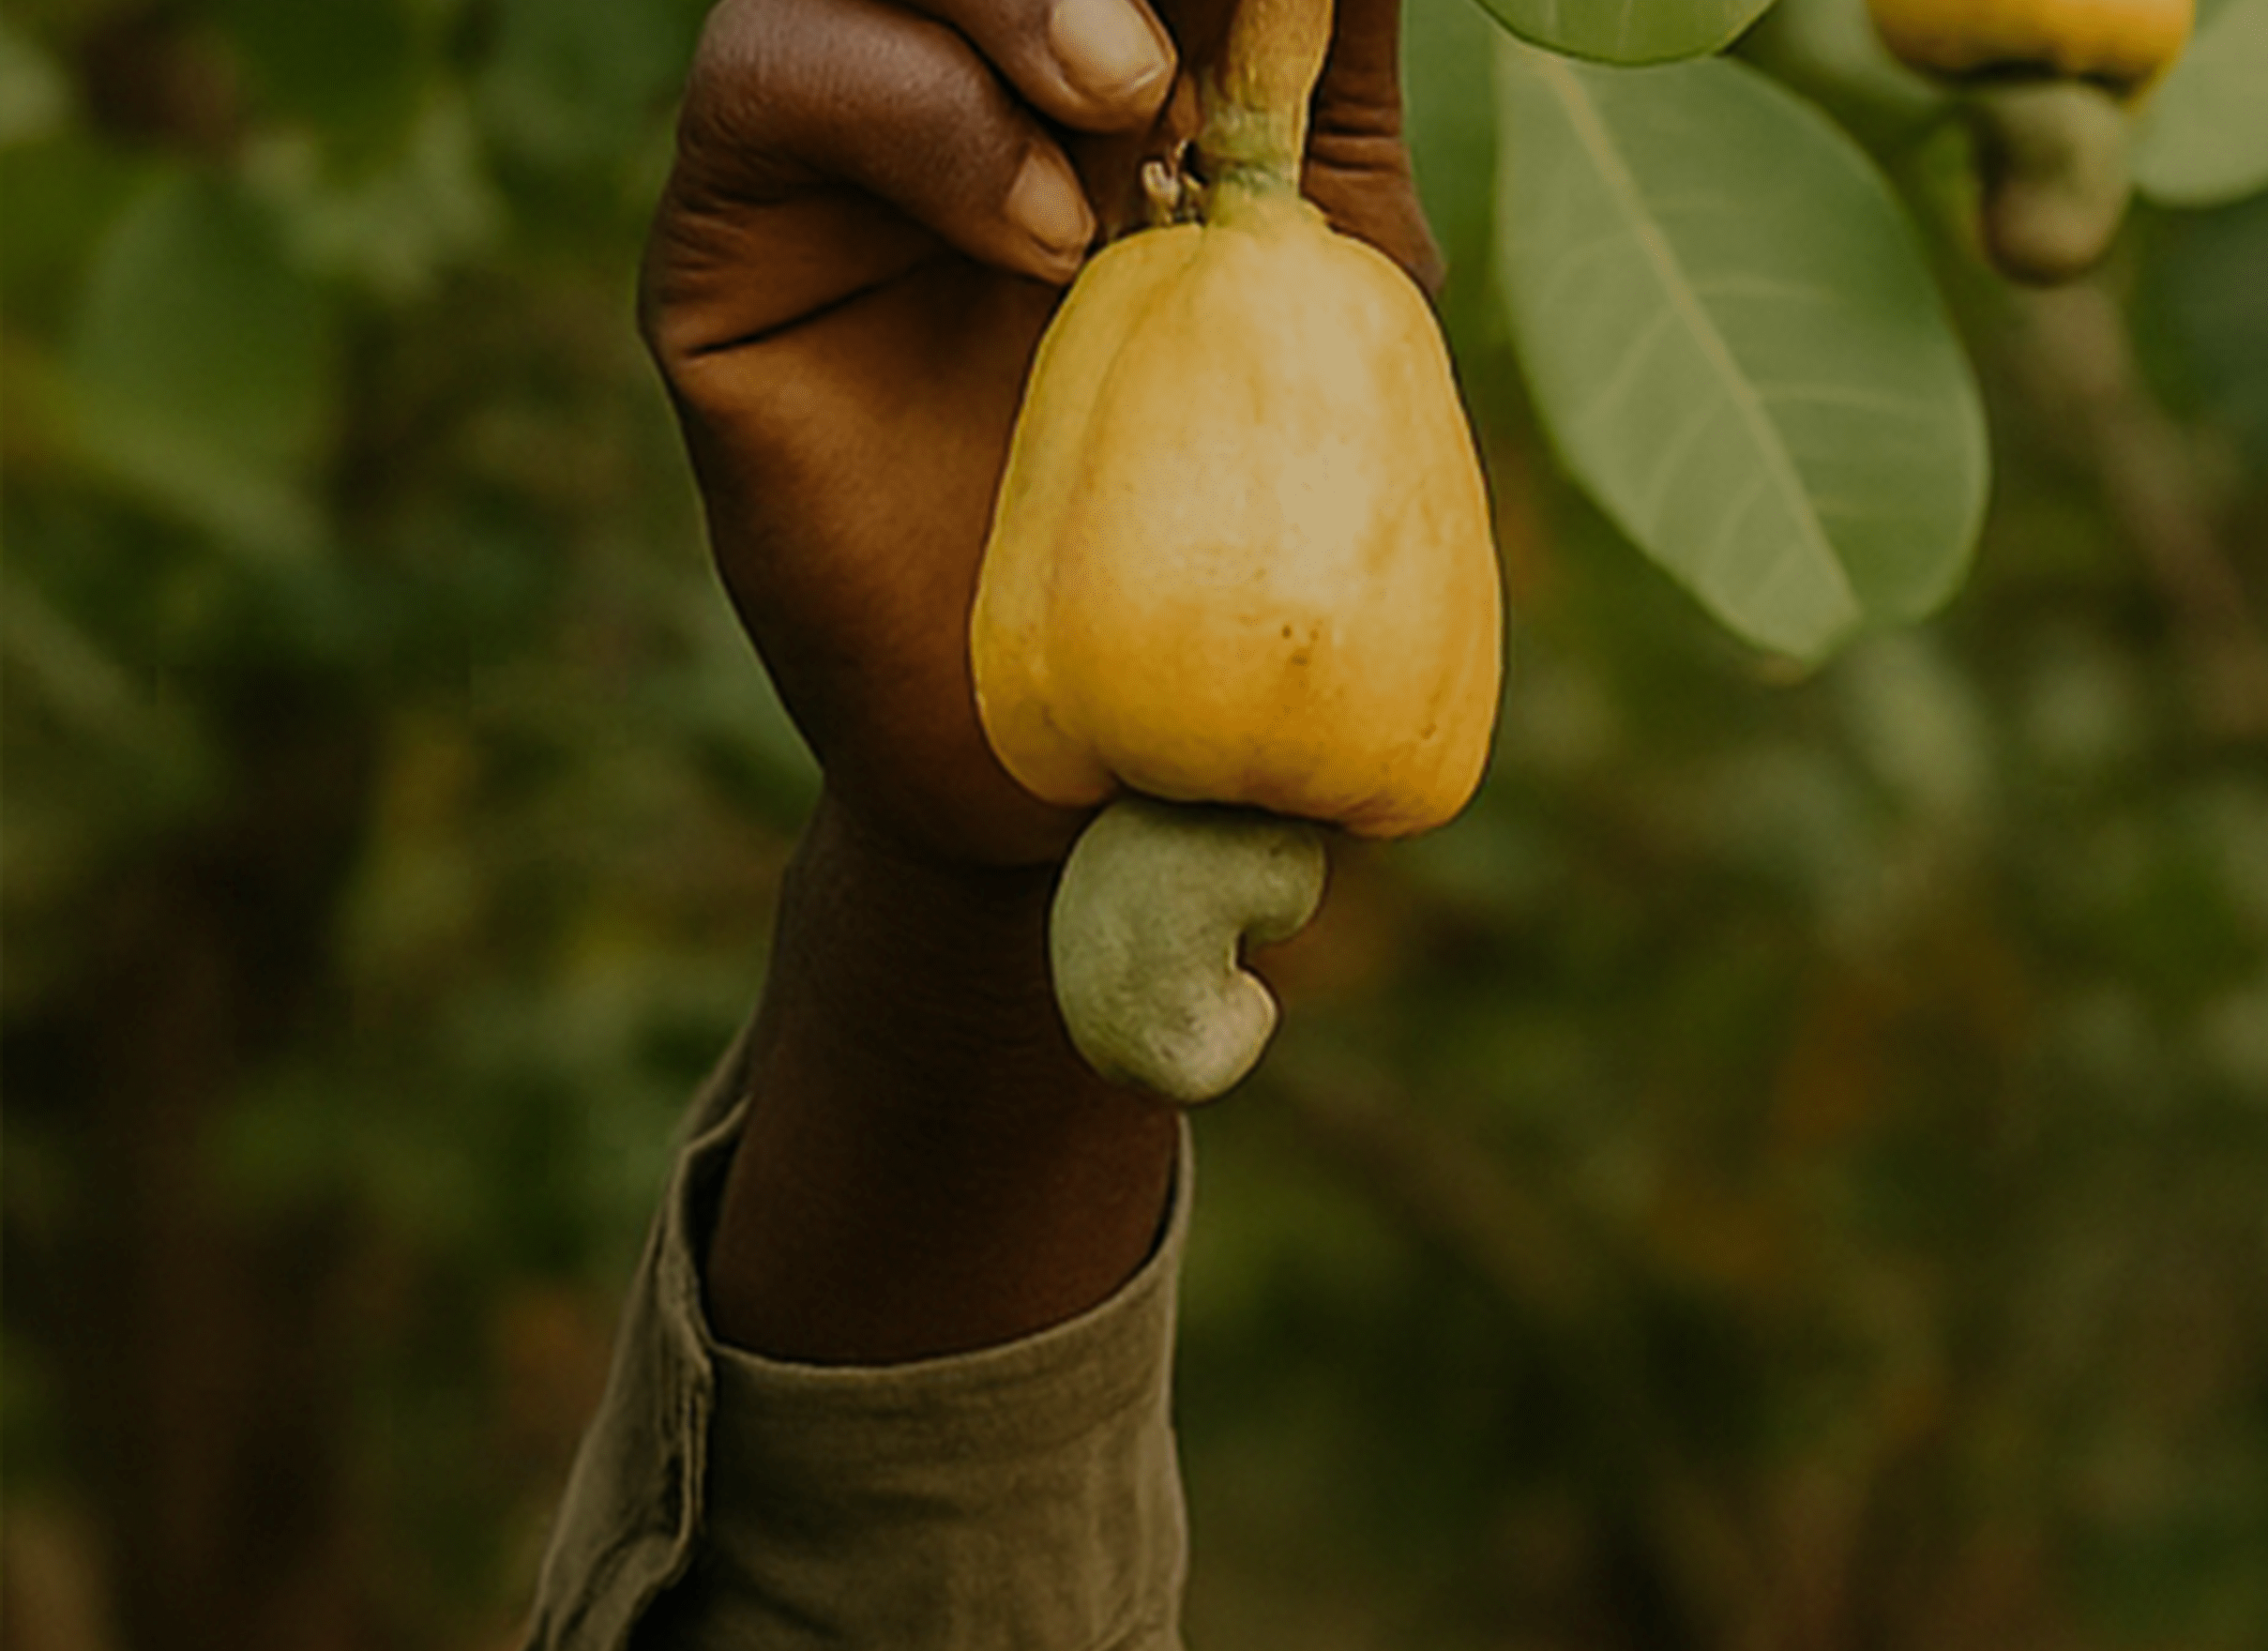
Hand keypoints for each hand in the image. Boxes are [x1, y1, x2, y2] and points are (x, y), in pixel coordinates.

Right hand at [645, 0, 1434, 871]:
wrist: (1140, 771)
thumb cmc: (1258, 526)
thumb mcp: (1347, 284)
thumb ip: (1332, 93)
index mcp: (1091, 66)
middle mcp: (944, 79)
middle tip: (1174, 47)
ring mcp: (826, 155)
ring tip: (1128, 100)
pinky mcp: (729, 254)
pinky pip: (764, 84)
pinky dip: (911, 113)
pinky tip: (1038, 234)